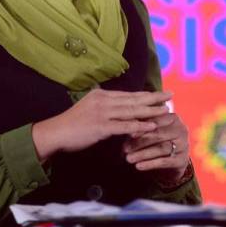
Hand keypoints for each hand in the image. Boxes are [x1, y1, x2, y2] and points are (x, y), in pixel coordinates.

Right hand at [31, 89, 170, 160]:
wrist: (55, 132)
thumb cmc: (71, 123)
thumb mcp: (88, 107)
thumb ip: (102, 104)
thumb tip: (112, 99)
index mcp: (101, 95)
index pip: (128, 94)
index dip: (146, 94)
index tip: (160, 94)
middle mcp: (104, 101)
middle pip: (134, 99)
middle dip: (153, 98)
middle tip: (170, 95)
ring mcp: (102, 113)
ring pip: (132, 111)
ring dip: (150, 110)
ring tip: (166, 110)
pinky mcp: (101, 127)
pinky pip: (124, 126)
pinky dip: (139, 126)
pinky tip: (151, 126)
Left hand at [122, 112, 190, 184]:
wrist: (169, 161)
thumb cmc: (154, 141)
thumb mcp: (149, 131)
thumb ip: (140, 126)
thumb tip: (126, 127)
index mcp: (173, 118)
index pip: (156, 121)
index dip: (142, 128)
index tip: (128, 134)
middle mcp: (181, 130)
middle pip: (158, 134)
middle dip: (140, 142)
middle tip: (125, 149)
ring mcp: (184, 145)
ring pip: (161, 148)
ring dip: (143, 154)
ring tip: (128, 159)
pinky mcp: (182, 160)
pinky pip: (165, 162)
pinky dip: (150, 164)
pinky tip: (138, 166)